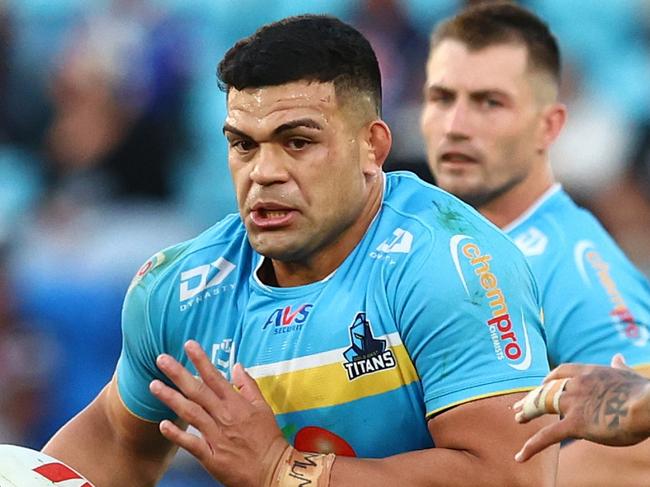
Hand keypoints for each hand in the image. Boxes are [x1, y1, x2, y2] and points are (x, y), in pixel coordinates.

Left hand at [149, 340, 287, 486]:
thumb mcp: (263, 407)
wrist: (272, 470)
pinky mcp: (210, 456)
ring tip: (154, 385)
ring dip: (171, 398)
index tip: (189, 346)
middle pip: (197, 391)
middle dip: (178, 373)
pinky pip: (190, 444)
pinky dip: (176, 434)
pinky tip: (162, 425)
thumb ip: (248, 386)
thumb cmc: (268, 439)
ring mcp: (215, 436)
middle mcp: (223, 417)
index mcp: (236, 404)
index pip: (215, 377)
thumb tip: (237, 367)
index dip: (201, 360)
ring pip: (190, 413)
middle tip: (162, 359)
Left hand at [514, 355, 649, 461]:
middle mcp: (576, 385)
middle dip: (531, 397)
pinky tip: (519, 457)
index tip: (542, 383)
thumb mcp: (629, 375)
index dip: (549, 378)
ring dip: (527, 413)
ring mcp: (573, 404)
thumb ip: (619, 368)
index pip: (560, 372)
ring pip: (542, 407)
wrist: (647, 405)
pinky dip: (531, 447)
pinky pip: (547, 436)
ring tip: (517, 419)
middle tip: (518, 405)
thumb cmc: (644, 392)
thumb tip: (618, 357)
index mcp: (588, 373)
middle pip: (546, 389)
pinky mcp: (575, 424)